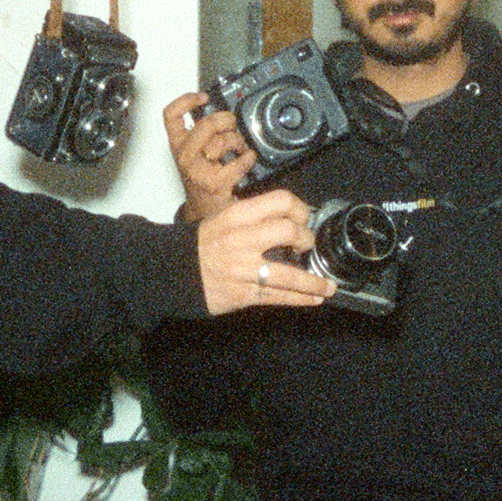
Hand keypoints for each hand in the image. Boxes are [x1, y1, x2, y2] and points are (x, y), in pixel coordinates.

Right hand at [163, 92, 257, 219]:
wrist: (203, 210)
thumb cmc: (201, 177)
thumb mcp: (193, 152)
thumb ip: (201, 133)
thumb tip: (221, 113)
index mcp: (178, 145)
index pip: (171, 116)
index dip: (186, 101)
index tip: (202, 97)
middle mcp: (185, 156)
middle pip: (206, 124)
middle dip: (226, 119)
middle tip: (232, 123)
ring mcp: (198, 170)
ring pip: (222, 141)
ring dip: (237, 140)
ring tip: (240, 146)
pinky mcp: (215, 183)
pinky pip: (239, 161)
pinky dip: (248, 158)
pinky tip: (248, 158)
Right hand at [196, 189, 334, 314]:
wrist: (173, 271)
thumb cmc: (204, 243)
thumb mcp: (224, 218)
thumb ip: (255, 217)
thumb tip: (292, 219)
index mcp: (238, 216)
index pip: (280, 201)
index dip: (300, 209)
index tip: (305, 218)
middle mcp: (242, 240)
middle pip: (289, 232)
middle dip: (307, 239)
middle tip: (308, 245)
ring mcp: (243, 269)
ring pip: (289, 274)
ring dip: (314, 281)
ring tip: (327, 286)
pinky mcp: (242, 294)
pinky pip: (278, 296)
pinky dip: (300, 299)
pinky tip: (314, 299)